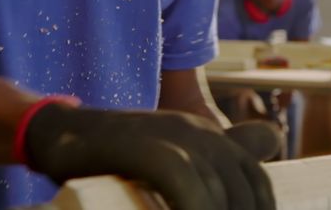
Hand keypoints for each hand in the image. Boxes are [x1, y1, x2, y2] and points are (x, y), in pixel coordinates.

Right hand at [24, 103, 275, 209]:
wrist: (57, 133)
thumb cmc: (112, 158)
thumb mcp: (167, 162)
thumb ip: (211, 167)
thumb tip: (273, 143)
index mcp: (207, 134)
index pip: (256, 178)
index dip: (262, 209)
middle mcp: (197, 129)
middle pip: (242, 187)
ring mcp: (172, 133)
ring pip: (216, 189)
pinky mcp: (147, 144)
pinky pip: (185, 182)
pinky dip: (193, 208)